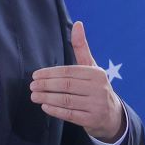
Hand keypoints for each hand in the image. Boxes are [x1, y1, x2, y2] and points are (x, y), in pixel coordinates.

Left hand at [31, 22, 125, 142]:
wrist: (112, 115)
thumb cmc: (96, 87)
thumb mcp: (91, 67)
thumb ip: (81, 47)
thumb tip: (78, 24)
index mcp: (97, 73)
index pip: (69, 72)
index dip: (50, 74)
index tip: (35, 76)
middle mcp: (98, 89)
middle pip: (66, 85)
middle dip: (46, 86)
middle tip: (32, 86)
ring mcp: (96, 105)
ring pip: (66, 100)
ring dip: (47, 98)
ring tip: (34, 96)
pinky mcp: (92, 120)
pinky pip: (69, 114)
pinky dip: (55, 111)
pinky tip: (45, 106)